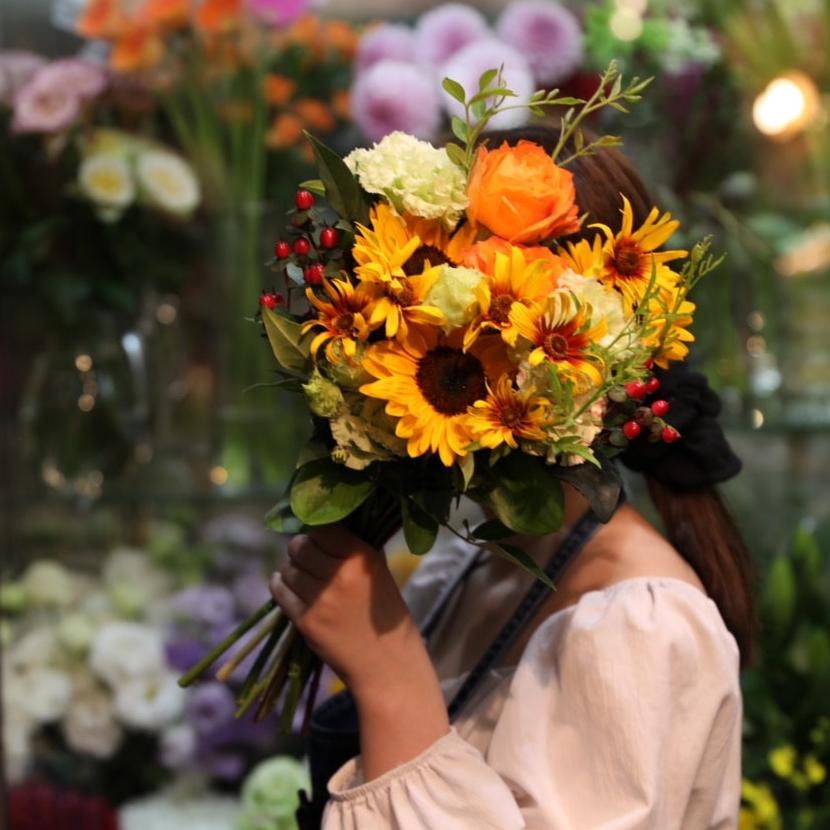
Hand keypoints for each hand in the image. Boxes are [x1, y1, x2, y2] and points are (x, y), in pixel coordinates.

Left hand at [271, 524, 449, 779]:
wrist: (386, 664)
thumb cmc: (386, 614)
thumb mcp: (379, 572)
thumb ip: (354, 548)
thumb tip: (326, 525)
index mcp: (361, 557)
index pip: (323, 528)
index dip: (317, 531)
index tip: (319, 537)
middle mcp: (339, 574)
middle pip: (300, 546)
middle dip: (301, 548)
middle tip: (308, 556)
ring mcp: (320, 599)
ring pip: (288, 568)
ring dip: (292, 568)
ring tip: (302, 574)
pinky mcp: (305, 621)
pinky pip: (280, 592)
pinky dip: (280, 585)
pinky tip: (287, 585)